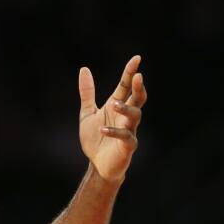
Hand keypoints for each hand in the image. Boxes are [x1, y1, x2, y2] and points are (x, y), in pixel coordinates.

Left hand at [79, 55, 146, 181]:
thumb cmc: (95, 139)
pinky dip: (114, 132)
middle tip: (138, 77)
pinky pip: (125, 137)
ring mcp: (129, 131)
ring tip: (114, 104)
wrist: (97, 165)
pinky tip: (103, 130)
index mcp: (117, 106)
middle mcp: (125, 116)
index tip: (137, 58)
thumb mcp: (87, 113)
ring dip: (126, 108)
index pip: (126, 86)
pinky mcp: (128, 146)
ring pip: (135, 116)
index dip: (130, 72)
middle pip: (137, 98)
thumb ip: (87, 93)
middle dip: (138, 87)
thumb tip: (84, 69)